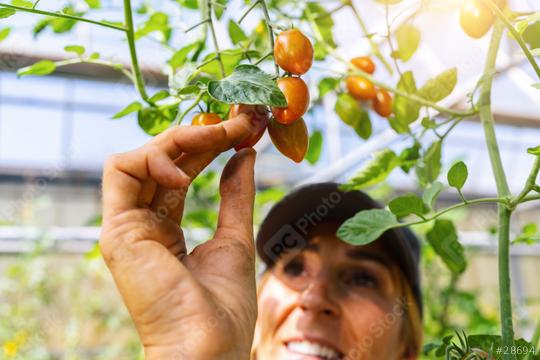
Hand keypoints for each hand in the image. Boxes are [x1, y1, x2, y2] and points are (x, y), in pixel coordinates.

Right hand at [100, 115, 257, 359]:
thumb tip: (244, 156)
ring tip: (218, 135)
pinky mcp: (116, 230)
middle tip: (237, 122)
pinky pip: (120, 171)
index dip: (206, 147)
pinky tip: (185, 172)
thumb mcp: (235, 236)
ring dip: (178, 139)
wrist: (208, 345)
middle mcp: (141, 224)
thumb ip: (235, 194)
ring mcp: (126, 226)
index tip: (240, 131)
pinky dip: (152, 159)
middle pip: (160, 163)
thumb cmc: (222, 305)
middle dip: (198, 136)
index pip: (178, 174)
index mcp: (163, 229)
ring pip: (137, 159)